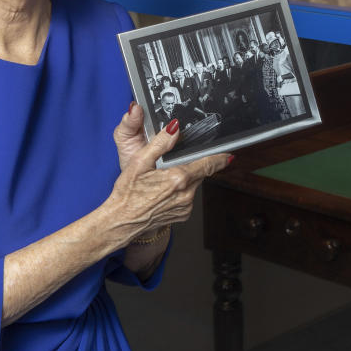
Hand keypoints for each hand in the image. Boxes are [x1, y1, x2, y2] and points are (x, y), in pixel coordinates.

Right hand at [108, 104, 229, 243]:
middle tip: (174, 165)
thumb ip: (160, 143)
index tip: (229, 154)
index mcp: (178, 178)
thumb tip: (174, 128)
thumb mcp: (139, 162)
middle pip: (200, 173)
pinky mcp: (183, 215)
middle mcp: (186, 194)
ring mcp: (185, 207)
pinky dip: (181, 191)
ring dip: (185, 179)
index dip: (219, 158)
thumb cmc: (127, 194)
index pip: (207, 164)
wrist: (121, 222)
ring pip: (194, 185)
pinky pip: (188, 197)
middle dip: (193, 166)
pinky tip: (164, 192)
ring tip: (163, 180)